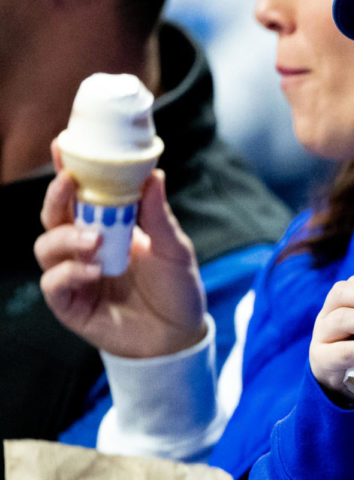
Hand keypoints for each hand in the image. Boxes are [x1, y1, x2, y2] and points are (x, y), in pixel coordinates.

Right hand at [35, 142, 205, 357]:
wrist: (180, 336)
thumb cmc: (177, 288)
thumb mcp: (175, 248)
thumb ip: (158, 215)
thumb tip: (154, 174)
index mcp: (109, 227)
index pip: (81, 195)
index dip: (68, 171)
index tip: (64, 145)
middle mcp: (86, 248)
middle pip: (53, 215)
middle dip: (57, 196)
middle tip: (71, 183)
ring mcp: (76, 275)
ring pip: (45, 247)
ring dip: (66, 237)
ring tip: (95, 240)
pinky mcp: (72, 305)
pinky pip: (54, 284)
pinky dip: (69, 273)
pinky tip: (92, 271)